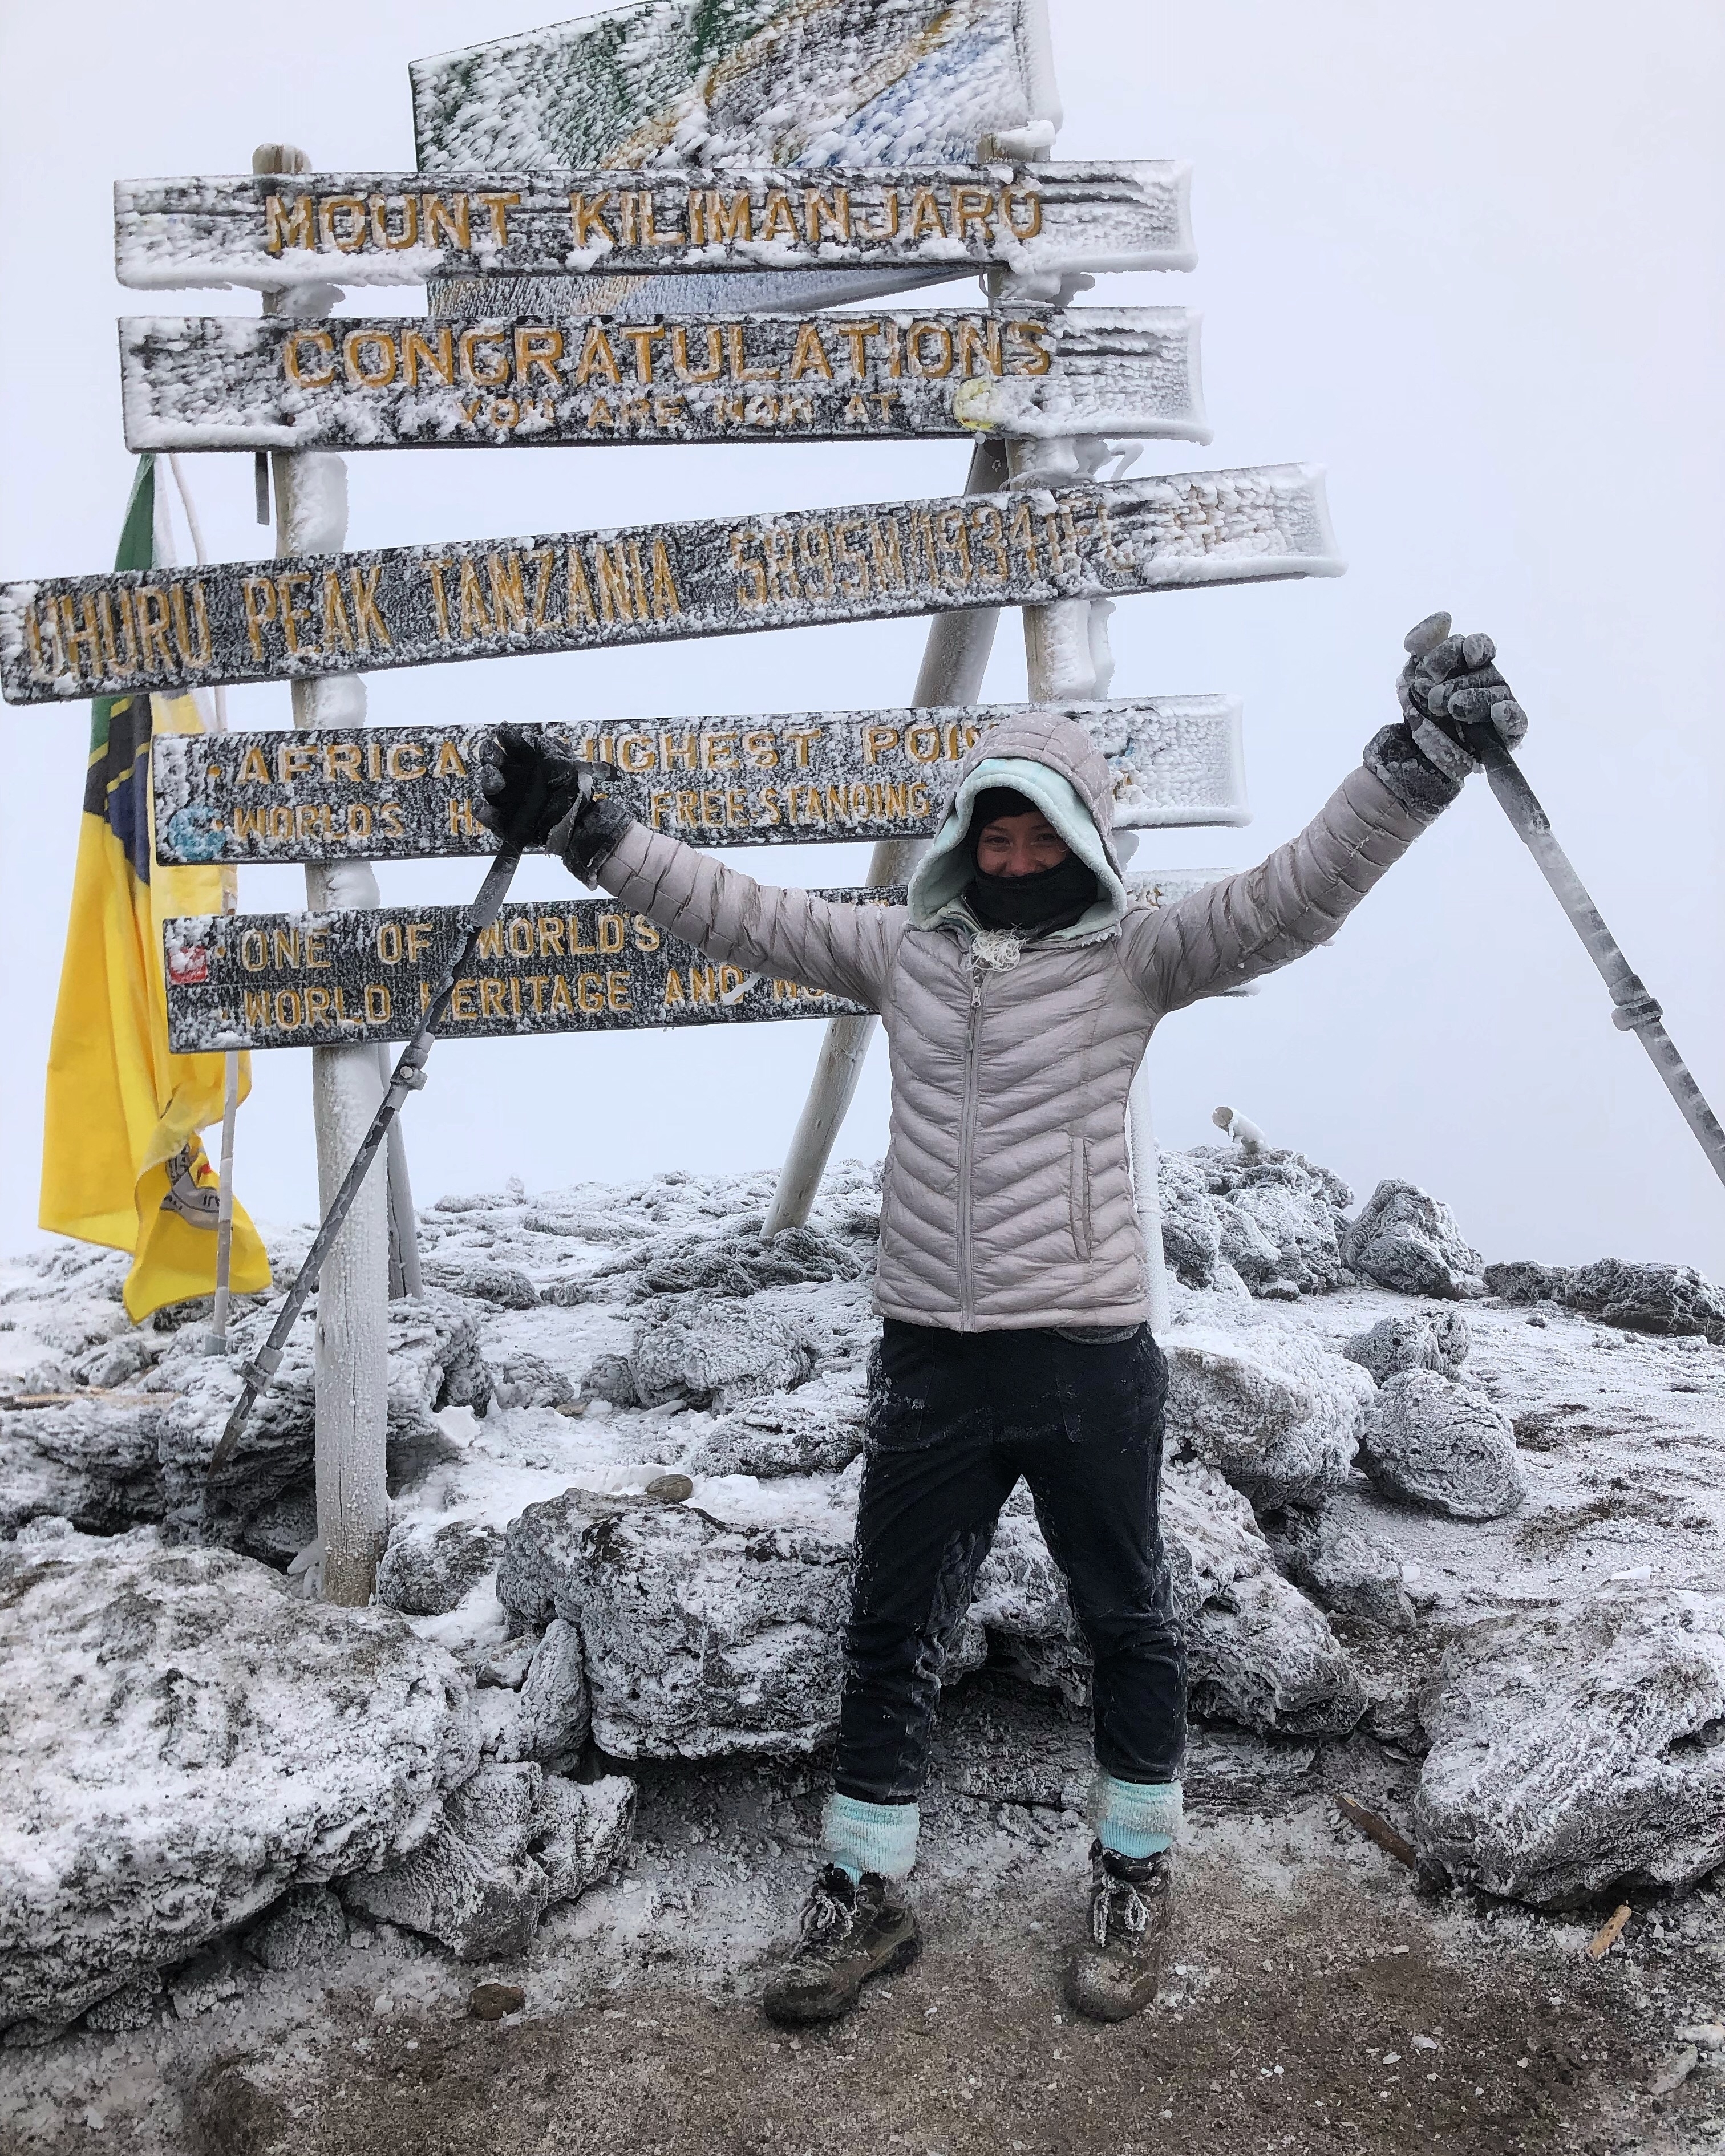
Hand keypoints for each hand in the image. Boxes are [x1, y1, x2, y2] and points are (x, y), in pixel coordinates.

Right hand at [475, 723, 585, 849]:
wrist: (580, 824)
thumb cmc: (571, 791)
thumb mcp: (569, 769)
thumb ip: (556, 754)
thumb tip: (539, 741)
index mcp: (524, 761)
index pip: (511, 745)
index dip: (506, 736)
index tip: (503, 729)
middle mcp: (510, 778)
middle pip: (494, 763)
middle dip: (490, 755)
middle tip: (491, 752)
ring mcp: (505, 801)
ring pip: (490, 788)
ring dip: (488, 779)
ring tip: (492, 774)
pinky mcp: (504, 824)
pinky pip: (492, 818)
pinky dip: (485, 813)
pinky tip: (482, 807)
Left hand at [1397, 612, 1528, 783]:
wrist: (1414, 753)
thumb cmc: (1420, 709)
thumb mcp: (1413, 673)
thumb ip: (1425, 642)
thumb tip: (1445, 617)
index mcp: (1470, 664)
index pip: (1479, 646)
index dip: (1474, 647)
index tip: (1467, 655)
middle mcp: (1489, 681)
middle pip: (1485, 671)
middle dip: (1456, 682)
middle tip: (1434, 699)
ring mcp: (1500, 706)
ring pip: (1497, 694)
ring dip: (1474, 699)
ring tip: (1452, 709)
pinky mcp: (1508, 733)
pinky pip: (1517, 720)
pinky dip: (1509, 715)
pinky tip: (1498, 712)